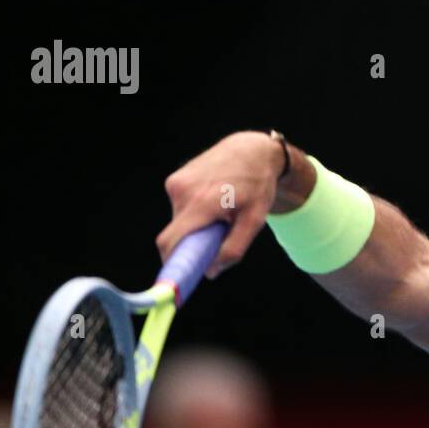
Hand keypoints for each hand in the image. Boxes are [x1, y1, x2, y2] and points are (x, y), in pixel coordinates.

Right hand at [156, 131, 312, 278]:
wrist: (252, 150)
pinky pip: (179, 208)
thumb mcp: (254, 220)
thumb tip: (211, 272)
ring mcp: (176, 182)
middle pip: (175, 234)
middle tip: (217, 239)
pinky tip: (213, 201)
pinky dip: (193, 213)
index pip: (171, 242)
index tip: (179, 277)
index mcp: (201, 202)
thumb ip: (234, 249)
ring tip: (220, 214)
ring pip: (178, 221)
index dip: (172, 263)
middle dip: (191, 244)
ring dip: (194, 227)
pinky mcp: (175, 179)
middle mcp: (182, 190)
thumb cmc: (258, 185)